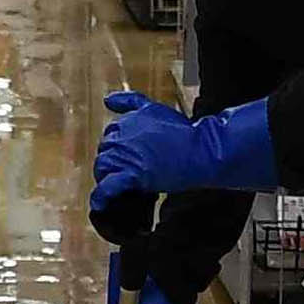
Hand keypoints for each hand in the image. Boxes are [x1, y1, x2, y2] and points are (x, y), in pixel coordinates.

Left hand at [91, 88, 277, 212]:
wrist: (201, 150)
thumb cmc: (182, 132)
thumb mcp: (153, 108)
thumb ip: (129, 101)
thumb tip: (106, 99)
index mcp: (127, 121)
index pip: (110, 133)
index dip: (118, 146)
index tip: (127, 154)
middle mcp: (122, 136)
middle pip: (105, 151)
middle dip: (112, 160)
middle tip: (126, 170)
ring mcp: (126, 155)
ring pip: (103, 167)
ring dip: (107, 176)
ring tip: (118, 185)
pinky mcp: (132, 174)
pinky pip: (108, 187)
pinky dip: (102, 196)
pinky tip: (102, 204)